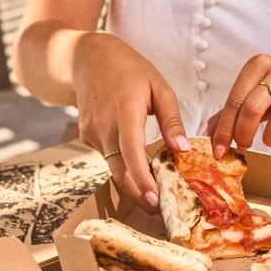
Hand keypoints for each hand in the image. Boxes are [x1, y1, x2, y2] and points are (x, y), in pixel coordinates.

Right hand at [74, 34, 188, 214]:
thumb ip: (171, 121)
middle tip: (160, 212)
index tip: (155, 200)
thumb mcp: (159, 87)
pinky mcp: (87, 137)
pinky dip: (123, 168)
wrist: (86, 58)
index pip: (132, 152)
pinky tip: (140, 171)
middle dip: (139, 195)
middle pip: (120, 171)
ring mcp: (91, 133)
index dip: (142, 179)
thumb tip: (183, 151)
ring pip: (113, 168)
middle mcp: (104, 125)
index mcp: (125, 111)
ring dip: (133, 185)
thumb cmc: (129, 69)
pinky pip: (108, 158)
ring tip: (155, 196)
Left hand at [205, 54, 270, 158]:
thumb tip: (205, 137)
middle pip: (252, 108)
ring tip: (270, 139)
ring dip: (270, 139)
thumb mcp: (252, 100)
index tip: (218, 150)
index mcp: (258, 64)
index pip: (235, 100)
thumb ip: (227, 115)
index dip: (224, 128)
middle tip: (243, 146)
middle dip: (243, 134)